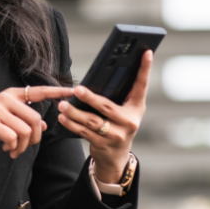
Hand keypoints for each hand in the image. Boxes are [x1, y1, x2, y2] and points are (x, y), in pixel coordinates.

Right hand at [0, 86, 74, 158]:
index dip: (55, 92)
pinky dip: (11, 147)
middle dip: (34, 138)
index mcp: (12, 95)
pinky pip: (12, 137)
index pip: (37, 91)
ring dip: (22, 146)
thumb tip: (43, 125)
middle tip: (25, 147)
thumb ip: (24, 120)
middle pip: (34, 119)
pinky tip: (4, 149)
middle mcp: (5, 98)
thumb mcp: (7, 121)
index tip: (71, 91)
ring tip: (13, 150)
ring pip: (24, 130)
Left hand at [57, 50, 152, 183]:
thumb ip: (119, 96)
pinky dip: (71, 123)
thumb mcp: (125, 111)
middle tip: (77, 90)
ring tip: (62, 104)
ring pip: (92, 121)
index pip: (141, 86)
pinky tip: (63, 117)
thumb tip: (104, 73)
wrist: (116, 157)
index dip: (145, 69)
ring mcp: (117, 135)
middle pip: (107, 107)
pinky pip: (84, 132)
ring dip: (74, 112)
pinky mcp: (103, 144)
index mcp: (137, 108)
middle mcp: (130, 121)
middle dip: (90, 98)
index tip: (146, 51)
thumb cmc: (118, 125)